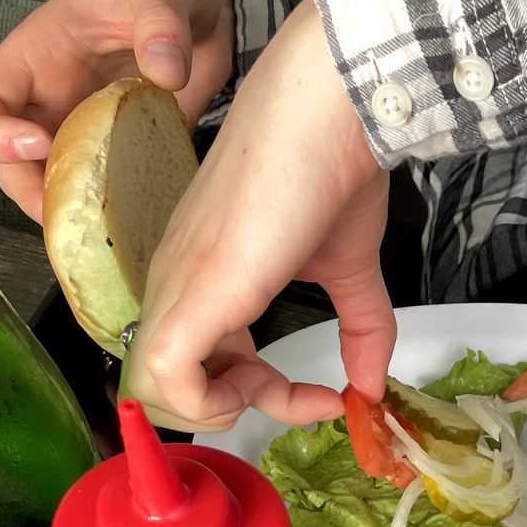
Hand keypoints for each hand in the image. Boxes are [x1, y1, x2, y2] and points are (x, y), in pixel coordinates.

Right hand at [0, 0, 232, 221]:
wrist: (209, 7)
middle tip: (75, 211)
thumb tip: (165, 69)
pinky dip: (120, 220)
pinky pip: (109, 198)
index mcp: (40, 56)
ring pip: (55, 190)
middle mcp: (54, 102)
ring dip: (74, 216)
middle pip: (10, 164)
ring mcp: (88, 135)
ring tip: (110, 229)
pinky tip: (146, 228)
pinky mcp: (126, 157)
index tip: (38, 144)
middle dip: (32, 194)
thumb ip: (161, 22)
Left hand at [127, 0, 394, 432]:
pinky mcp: (195, 293)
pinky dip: (209, 406)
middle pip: (168, 387)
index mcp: (205, 276)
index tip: (327, 397)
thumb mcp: (349, 269)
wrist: (326, 113)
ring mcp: (180, 286)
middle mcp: (179, 282)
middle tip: (294, 396)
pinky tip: (260, 385)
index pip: (204, 365)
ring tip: (276, 386)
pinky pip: (164, 379)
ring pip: (153, 390)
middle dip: (233, 412)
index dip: (266, 398)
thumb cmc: (328, 167)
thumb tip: (373, 386)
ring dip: (220, 413)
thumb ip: (360, 330)